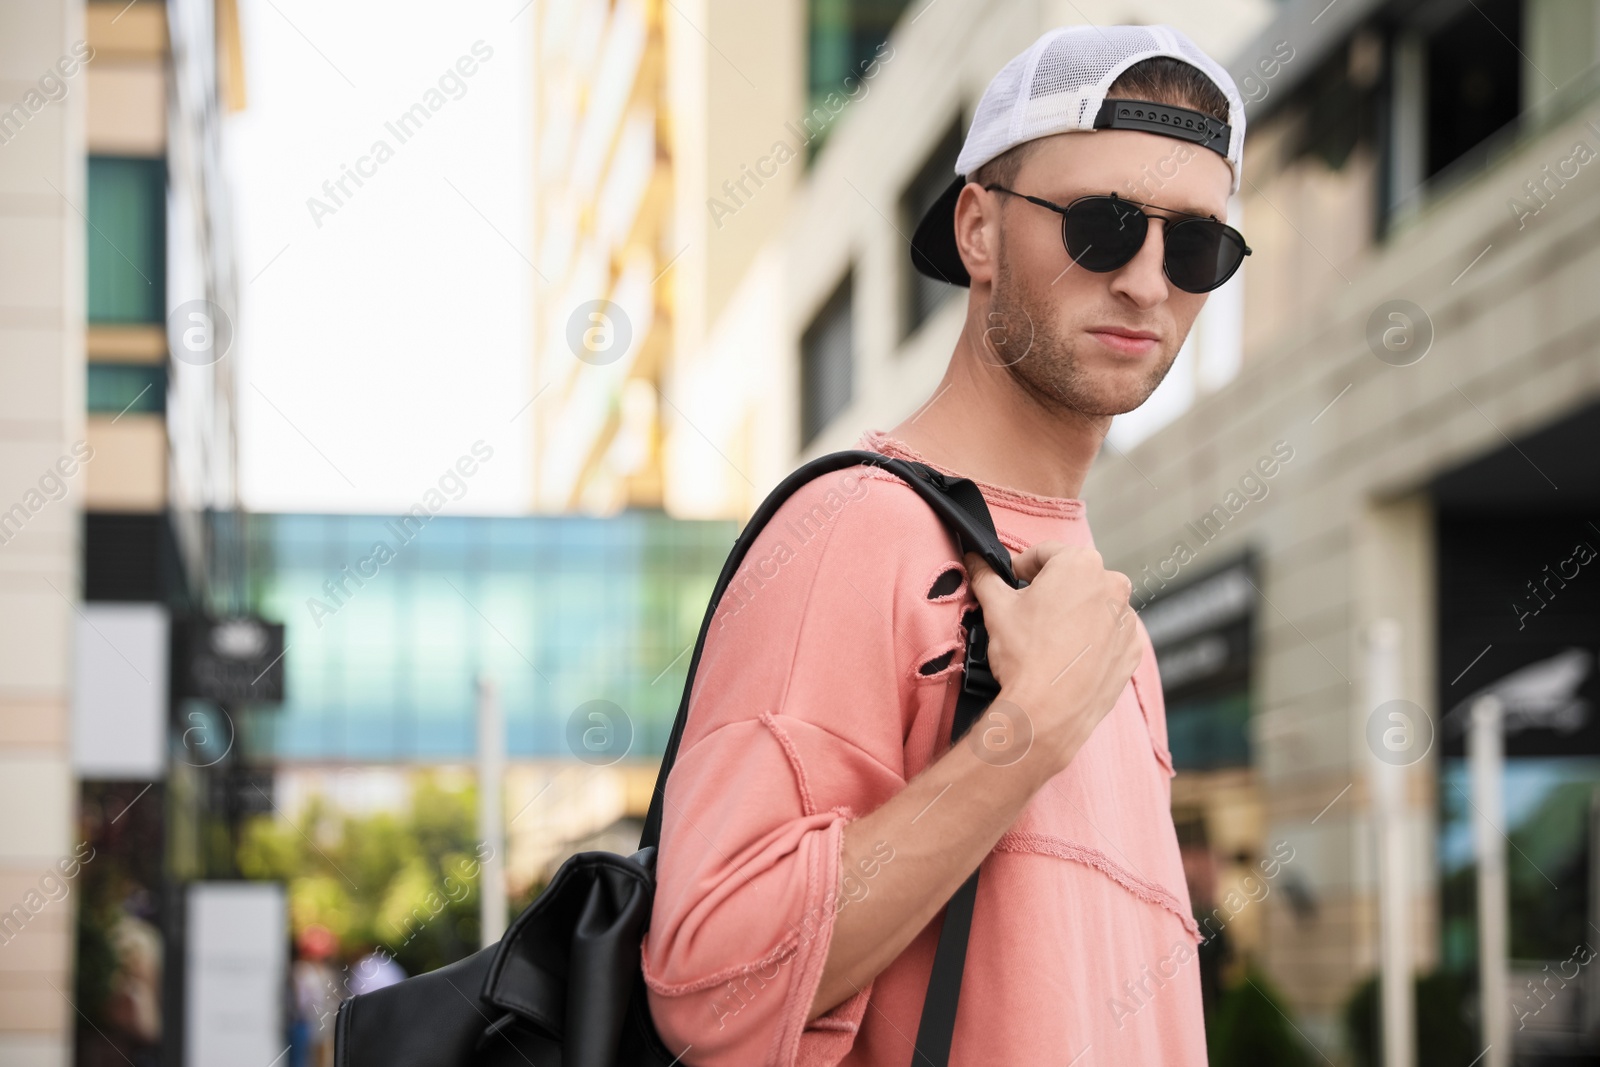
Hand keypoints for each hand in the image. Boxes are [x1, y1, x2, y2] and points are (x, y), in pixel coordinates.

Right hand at [963, 542, 1141, 777]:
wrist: (1048, 710)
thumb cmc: (1026, 655)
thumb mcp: (996, 607)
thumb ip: (986, 576)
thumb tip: (975, 560)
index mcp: (1081, 564)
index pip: (1046, 553)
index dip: (1022, 566)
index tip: (1012, 581)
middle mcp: (1112, 586)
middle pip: (1074, 578)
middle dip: (1051, 590)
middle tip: (1028, 614)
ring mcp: (1126, 620)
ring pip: (1094, 606)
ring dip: (1074, 614)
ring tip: (1049, 639)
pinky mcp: (1132, 650)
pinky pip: (1110, 635)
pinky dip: (1092, 640)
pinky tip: (1069, 656)